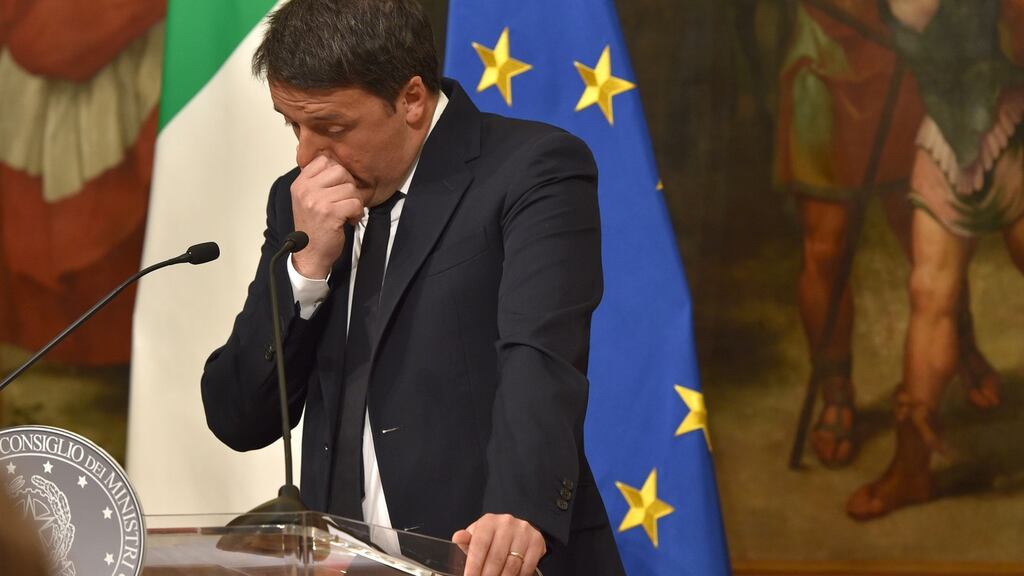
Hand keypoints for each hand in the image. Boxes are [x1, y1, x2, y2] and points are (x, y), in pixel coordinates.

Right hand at [289, 155, 368, 277]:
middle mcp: (305, 189)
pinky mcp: (330, 213)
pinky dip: (357, 213)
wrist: (309, 255)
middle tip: (345, 201)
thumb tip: (335, 160)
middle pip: (340, 170)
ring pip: (350, 188)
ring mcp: (316, 201)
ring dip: (354, 202)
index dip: (337, 173)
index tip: (337, 189)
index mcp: (300, 183)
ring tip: (346, 213)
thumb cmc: (313, 228)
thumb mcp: (308, 199)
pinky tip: (349, 220)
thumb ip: (318, 180)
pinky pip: (355, 203)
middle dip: (349, 186)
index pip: (324, 160)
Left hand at [452, 513, 545, 575]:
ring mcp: (523, 531)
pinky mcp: (536, 541)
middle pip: (496, 558)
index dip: (474, 565)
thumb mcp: (477, 536)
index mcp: (488, 521)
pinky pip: (527, 566)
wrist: (514, 531)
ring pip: (512, 564)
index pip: (479, 545)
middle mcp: (507, 523)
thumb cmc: (491, 537)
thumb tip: (457, 537)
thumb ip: (467, 541)